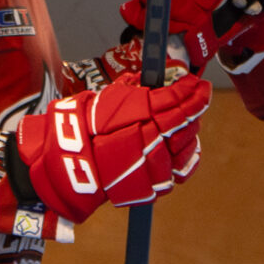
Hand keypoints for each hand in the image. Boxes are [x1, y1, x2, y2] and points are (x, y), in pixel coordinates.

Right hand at [12, 74, 211, 224]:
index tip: (197, 82)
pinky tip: (183, 148)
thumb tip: (150, 78)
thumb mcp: (106, 99)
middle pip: (185, 120)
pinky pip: (179, 170)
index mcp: (139, 112)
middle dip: (194, 106)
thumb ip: (131, 89)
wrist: (67, 167)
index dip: (191, 89)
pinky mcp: (153, 184)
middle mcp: (151, 136)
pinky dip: (184, 157)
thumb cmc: (81, 129)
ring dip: (190, 132)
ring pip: (186, 145)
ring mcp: (153, 163)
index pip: (176, 98)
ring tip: (188, 123)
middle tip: (197, 96)